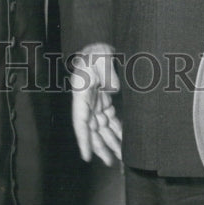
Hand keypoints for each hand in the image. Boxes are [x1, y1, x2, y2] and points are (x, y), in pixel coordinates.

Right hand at [70, 43, 121, 165]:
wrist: (98, 42)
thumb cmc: (97, 49)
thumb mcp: (101, 58)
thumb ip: (107, 74)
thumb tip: (113, 89)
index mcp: (82, 92)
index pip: (81, 121)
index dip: (83, 140)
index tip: (86, 157)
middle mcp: (87, 100)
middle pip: (92, 129)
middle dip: (100, 147)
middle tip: (110, 162)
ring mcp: (95, 100)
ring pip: (101, 126)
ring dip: (109, 141)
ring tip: (119, 157)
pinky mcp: (104, 98)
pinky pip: (109, 117)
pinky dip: (115, 129)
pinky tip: (122, 140)